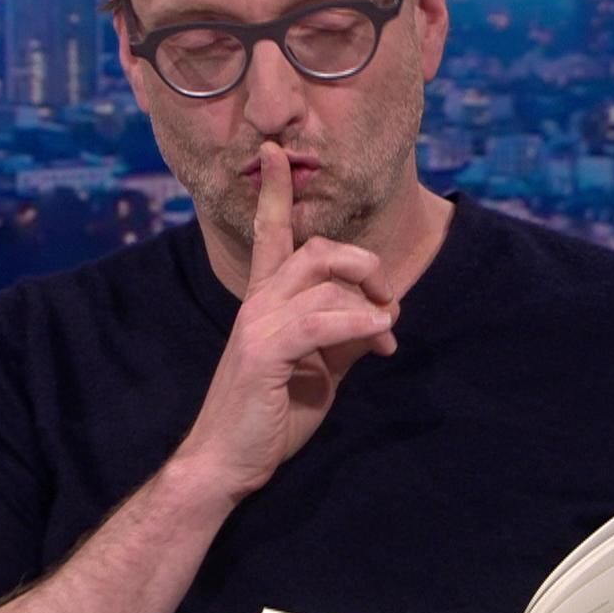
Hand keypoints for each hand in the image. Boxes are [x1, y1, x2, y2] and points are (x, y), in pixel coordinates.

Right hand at [172, 142, 399, 501]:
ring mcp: (257, 322)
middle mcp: (257, 302)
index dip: (273, 191)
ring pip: (322, 278)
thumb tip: (382, 319)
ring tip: (385, 336)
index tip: (273, 151)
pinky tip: (380, 337)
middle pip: (316, 248)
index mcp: (265, 300)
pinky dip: (359, 322)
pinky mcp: (264, 350)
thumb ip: (343, 335)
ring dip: (369, 303)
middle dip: (363, 265)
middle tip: (386, 303)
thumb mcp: (319, 368)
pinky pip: (321, 319)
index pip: (269, 232)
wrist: (227, 461)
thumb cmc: (271, 415)